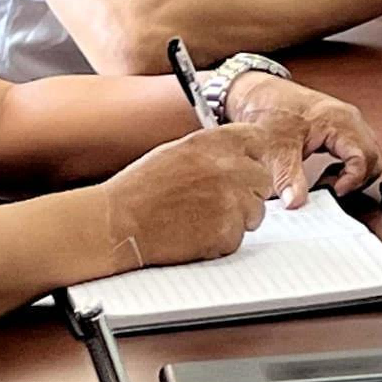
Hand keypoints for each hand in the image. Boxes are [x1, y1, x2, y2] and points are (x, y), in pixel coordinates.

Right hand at [98, 123, 274, 267]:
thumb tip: (238, 157)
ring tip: (201, 220)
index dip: (252, 158)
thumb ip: (212, 152)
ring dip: (236, 219)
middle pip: (263, 180)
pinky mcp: (227, 230)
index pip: (257, 140)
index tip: (245, 168)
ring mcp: (230, 199)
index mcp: (212, 142)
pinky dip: (221, 241)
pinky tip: (194, 235)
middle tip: (218, 203)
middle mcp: (227, 166)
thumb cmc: (138, 191)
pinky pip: (238, 237)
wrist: (118, 223)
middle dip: (247, 193)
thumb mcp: (176, 153)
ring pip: (255, 211)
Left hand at [220, 72, 381, 200]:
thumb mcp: (277, 148)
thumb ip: (288, 177)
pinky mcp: (341, 127)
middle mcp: (350, 120)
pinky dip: (349, 167)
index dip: (353, 180)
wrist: (258, 94)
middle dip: (357, 180)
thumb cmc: (270, 110)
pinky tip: (328, 174)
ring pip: (369, 156)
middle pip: (373, 158)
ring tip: (329, 183)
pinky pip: (358, 151)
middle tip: (333, 191)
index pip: (364, 158)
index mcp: (341, 121)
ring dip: (354, 175)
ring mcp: (348, 123)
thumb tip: (295, 202)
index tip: (334, 192)